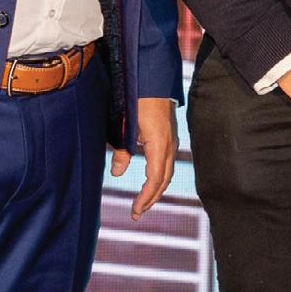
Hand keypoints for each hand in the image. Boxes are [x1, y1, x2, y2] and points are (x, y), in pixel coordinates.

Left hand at [111, 97, 178, 219]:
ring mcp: (172, 140)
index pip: (155, 179)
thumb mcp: (125, 125)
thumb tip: (118, 173)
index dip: (145, 197)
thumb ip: (122, 150)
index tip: (134, 210)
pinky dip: (159, 176)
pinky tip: (150, 180)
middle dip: (151, 198)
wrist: (153, 78)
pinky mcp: (169, 136)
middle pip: (164, 179)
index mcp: (159, 144)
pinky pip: (167, 163)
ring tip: (143, 202)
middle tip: (137, 213)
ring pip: (167, 172)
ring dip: (156, 189)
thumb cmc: (137, 99)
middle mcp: (170, 144)